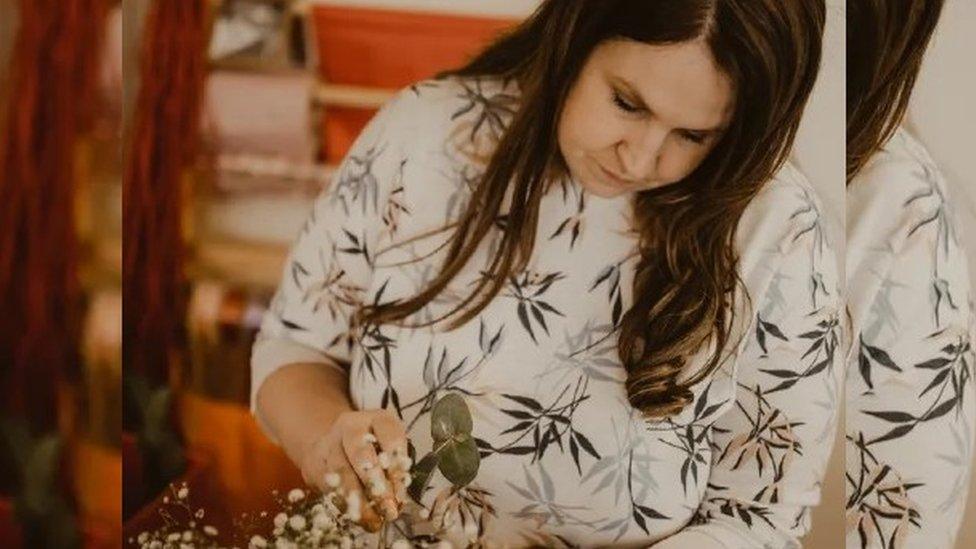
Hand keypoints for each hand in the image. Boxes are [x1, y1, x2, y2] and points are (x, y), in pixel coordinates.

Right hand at [297, 409, 409, 531]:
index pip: (390, 437)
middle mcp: (351, 425)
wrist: (335, 443)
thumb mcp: (391, 451)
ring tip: (373, 520)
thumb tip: (397, 501)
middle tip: (388, 508)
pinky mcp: (314, 461)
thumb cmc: (374, 449)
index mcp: (378, 418)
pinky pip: (327, 484)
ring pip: (341, 470)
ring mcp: (330, 441)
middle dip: (375, 484)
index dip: (396, 467)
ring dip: (358, 500)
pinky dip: (343, 503)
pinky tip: (356, 517)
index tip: (401, 494)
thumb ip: (396, 471)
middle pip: (360, 451)